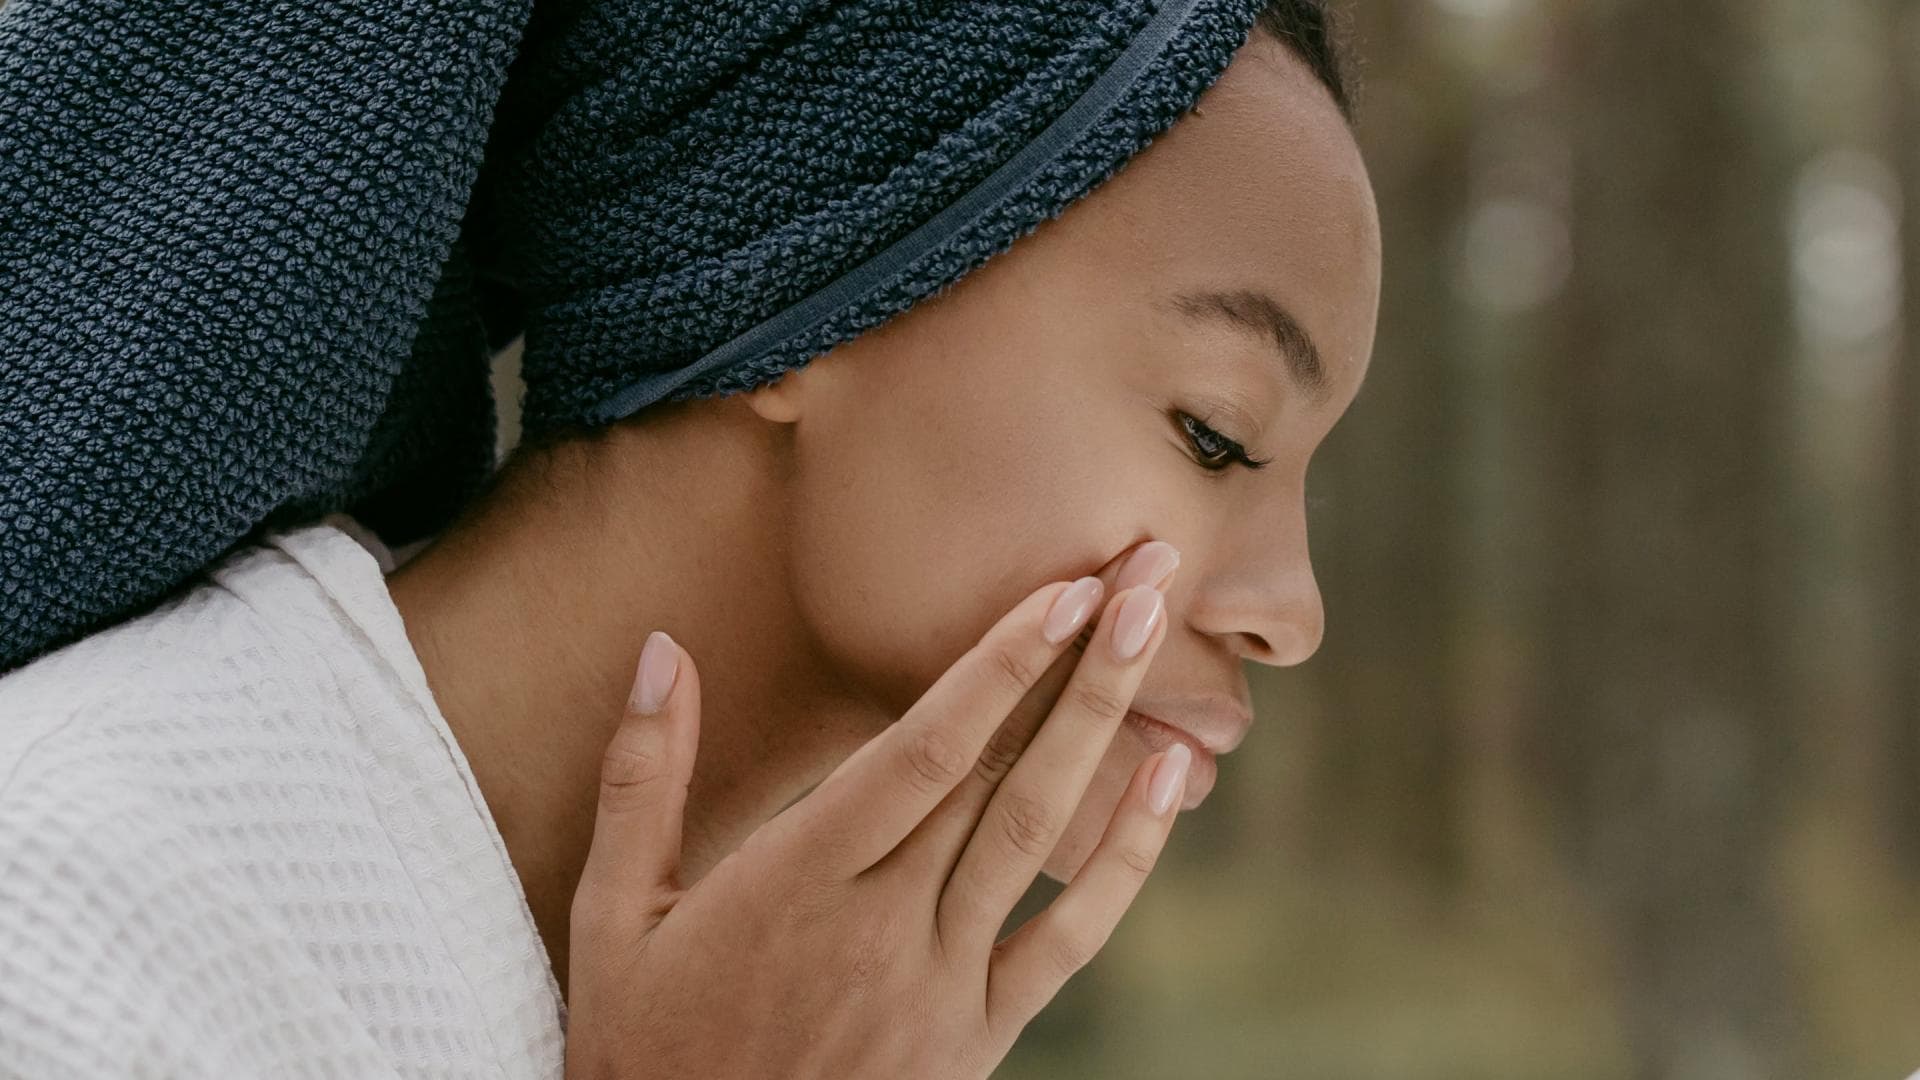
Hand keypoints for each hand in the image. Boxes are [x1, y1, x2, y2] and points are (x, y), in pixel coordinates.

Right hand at [563, 544, 1189, 1079]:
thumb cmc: (643, 1042)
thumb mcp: (612, 911)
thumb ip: (641, 776)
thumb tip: (662, 649)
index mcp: (794, 878)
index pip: (922, 751)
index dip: (1002, 664)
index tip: (1065, 587)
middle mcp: (880, 923)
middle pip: (1000, 772)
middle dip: (1081, 663)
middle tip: (1149, 565)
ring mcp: (939, 983)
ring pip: (1040, 836)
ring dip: (1107, 727)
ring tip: (1162, 635)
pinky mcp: (975, 1037)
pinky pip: (1067, 939)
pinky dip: (1127, 858)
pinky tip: (1169, 779)